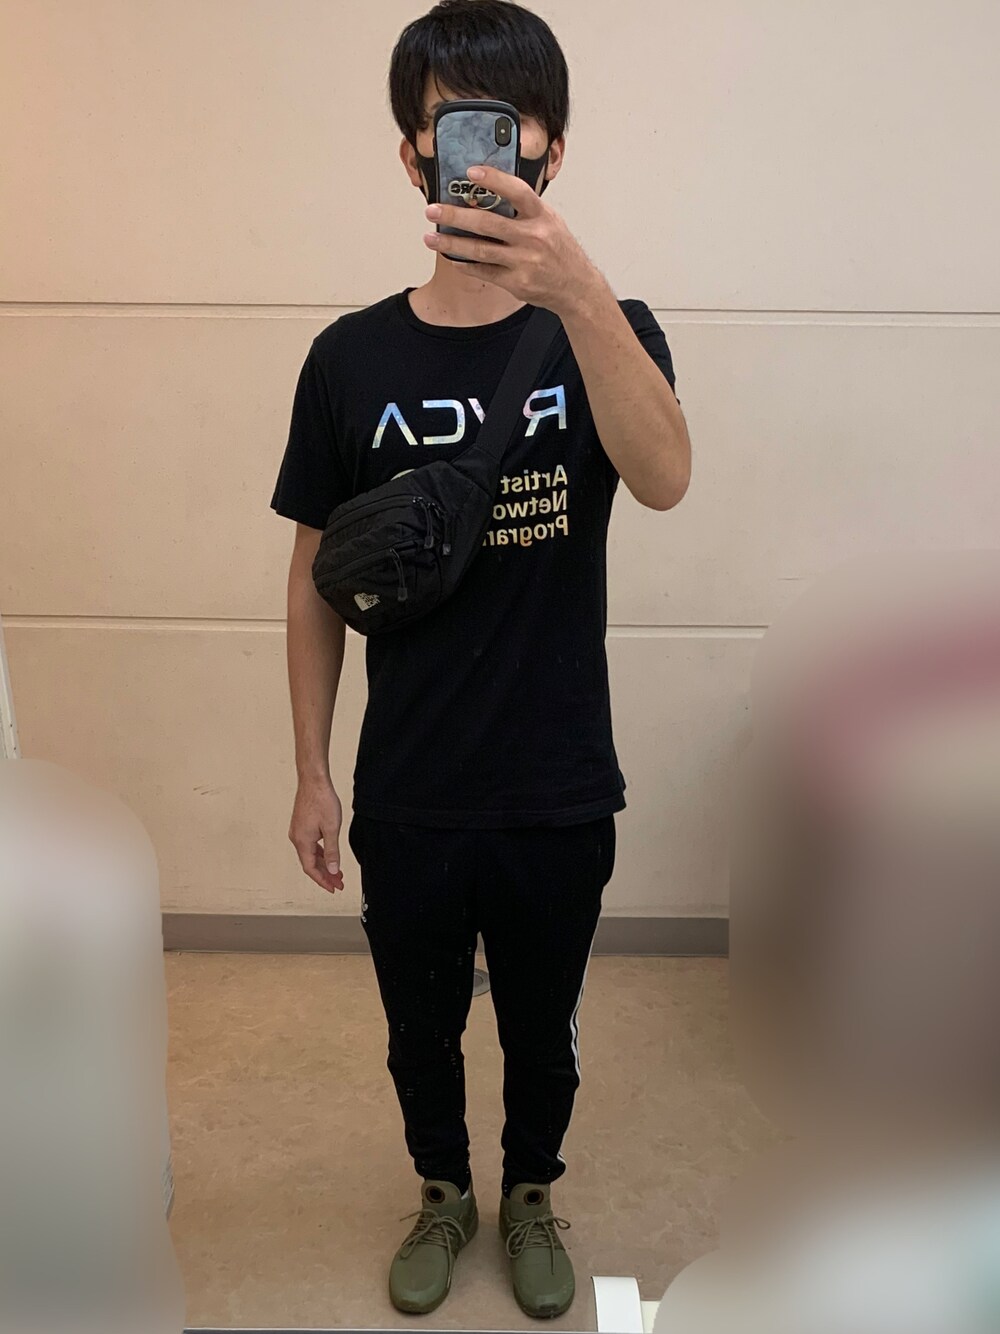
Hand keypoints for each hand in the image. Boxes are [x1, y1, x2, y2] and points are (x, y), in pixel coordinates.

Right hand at [289, 776, 344, 893]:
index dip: (323, 881)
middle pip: (310, 863)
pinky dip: (320, 853)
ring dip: (324, 864)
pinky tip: (329, 855)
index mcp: (302, 841)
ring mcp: (298, 831)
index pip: (311, 869)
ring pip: (310, 854)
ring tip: (337, 872)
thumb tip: (333, 870)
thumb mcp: (332, 829)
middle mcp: (297, 838)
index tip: (333, 888)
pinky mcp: (301, 825)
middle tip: (339, 883)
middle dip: (325, 875)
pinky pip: (310, 845)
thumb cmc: (322, 801)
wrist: (313, 781)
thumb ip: (332, 851)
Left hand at [423, 164, 603, 318]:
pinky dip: (466, 265)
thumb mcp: (550, 221)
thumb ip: (524, 208)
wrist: (577, 287)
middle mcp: (533, 237)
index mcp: (542, 216)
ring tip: (430, 237)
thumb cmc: (560, 250)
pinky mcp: (517, 283)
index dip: (494, 179)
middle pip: (488, 223)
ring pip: (480, 250)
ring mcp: (524, 262)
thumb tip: (489, 193)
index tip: (470, 173)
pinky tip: (452, 258)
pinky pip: (485, 272)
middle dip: (455, 216)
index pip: (517, 191)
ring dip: (451, 243)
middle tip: (432, 210)